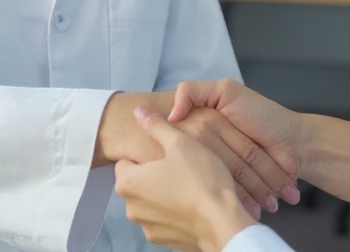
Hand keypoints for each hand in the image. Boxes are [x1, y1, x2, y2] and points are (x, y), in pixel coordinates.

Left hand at [96, 92, 295, 218]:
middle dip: (155, 174)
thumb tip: (137, 111)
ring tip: (190, 185)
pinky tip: (194, 204)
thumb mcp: (181, 143)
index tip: (167, 154)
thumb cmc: (201, 179)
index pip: (126, 161)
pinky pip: (165, 220)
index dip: (146, 153)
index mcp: (127, 183)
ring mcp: (148, 228)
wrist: (224, 222)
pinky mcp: (164, 241)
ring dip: (164, 194)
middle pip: (138, 182)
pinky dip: (175, 212)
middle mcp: (131, 209)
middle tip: (181, 167)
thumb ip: (156, 126)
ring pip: (152, 202)